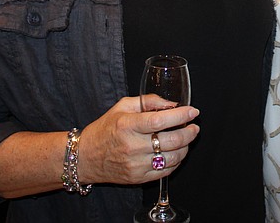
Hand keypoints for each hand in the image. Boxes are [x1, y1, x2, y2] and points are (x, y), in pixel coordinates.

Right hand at [76, 96, 199, 184]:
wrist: (85, 157)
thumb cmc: (105, 129)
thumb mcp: (122, 106)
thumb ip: (148, 101)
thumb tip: (172, 104)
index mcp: (128, 125)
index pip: (160, 120)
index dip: (181, 115)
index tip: (193, 111)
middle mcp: (132, 146)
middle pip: (171, 141)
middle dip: (189, 132)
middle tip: (194, 126)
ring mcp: (136, 164)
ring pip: (172, 158)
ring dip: (185, 147)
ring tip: (187, 139)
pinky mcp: (138, 178)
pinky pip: (165, 171)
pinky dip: (176, 161)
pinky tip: (176, 152)